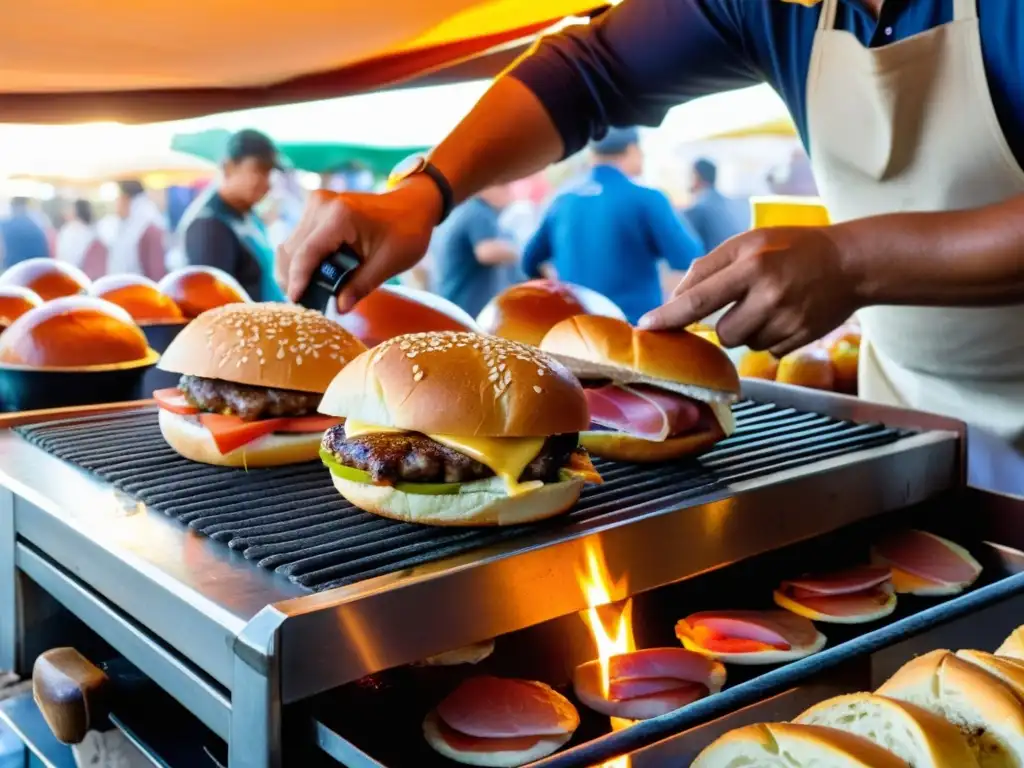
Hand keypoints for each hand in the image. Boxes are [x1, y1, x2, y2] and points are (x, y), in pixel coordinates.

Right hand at [276, 177, 441, 311]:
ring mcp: (316, 203)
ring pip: (290, 245)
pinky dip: (301, 260)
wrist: (413, 205)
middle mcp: (322, 204)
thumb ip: (361, 285)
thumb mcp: (389, 263)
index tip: (296, 302)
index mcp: (340, 216)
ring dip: (294, 271)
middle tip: (304, 306)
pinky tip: (310, 279)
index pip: (307, 253)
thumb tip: (339, 308)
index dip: (298, 280)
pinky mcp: (316, 207)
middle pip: (292, 249)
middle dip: (293, 279)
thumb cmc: (406, 232)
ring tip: (306, 295)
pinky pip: (299, 239)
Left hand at [638, 226, 863, 355]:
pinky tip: (788, 315)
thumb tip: (674, 299)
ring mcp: (787, 322)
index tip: (645, 326)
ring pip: (743, 344)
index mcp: (752, 265)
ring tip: (772, 303)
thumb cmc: (790, 247)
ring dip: (748, 328)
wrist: (850, 263)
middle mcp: (769, 296)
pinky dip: (769, 336)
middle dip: (724, 321)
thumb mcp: (749, 242)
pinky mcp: (800, 340)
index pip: (699, 299)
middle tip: (747, 298)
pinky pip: (766, 350)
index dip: (669, 315)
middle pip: (721, 332)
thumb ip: (708, 267)